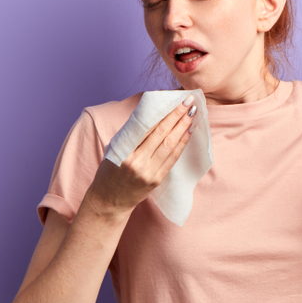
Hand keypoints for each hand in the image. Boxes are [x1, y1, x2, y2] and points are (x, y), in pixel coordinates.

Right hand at [85, 96, 196, 215]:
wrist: (108, 201)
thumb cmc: (109, 171)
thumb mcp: (114, 149)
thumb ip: (131, 134)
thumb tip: (153, 115)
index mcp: (124, 150)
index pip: (147, 127)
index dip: (164, 113)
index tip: (176, 101)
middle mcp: (137, 161)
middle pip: (161, 134)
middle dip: (177, 116)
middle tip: (189, 102)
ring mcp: (148, 172)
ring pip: (169, 145)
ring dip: (183, 128)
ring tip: (192, 114)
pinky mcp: (156, 180)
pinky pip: (172, 159)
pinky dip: (181, 144)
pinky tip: (188, 133)